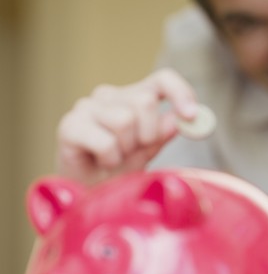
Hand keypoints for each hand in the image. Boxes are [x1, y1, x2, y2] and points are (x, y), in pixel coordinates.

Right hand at [57, 68, 197, 184]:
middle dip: (148, 134)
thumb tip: (180, 118)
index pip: (163, 80)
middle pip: (145, 101)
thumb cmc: (120, 169)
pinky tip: (102, 163)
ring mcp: (86, 108)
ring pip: (125, 120)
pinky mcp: (69, 126)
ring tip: (116, 159)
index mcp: (133, 97)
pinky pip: (105, 142)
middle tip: (135, 151)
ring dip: (127, 149)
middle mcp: (109, 96)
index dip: (180, 93)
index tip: (191, 117)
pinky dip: (110, 159)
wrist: (89, 194)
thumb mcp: (149, 150)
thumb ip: (164, 132)